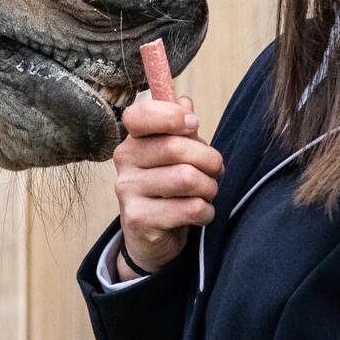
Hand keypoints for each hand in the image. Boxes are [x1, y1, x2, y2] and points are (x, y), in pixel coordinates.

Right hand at [112, 95, 223, 275]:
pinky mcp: (138, 218)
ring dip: (209, 188)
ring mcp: (127, 190)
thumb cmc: (168, 190)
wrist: (150, 238)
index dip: (171, 116)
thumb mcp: (176, 157)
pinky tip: (200, 214)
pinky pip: (188, 208)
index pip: (140, 115)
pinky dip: (205, 212)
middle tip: (215, 171)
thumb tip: (185, 102)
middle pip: (176, 148)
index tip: (193, 124)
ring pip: (186, 178)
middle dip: (209, 160)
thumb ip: (181, 129)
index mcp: (133, 140)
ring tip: (206, 194)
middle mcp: (124, 161)